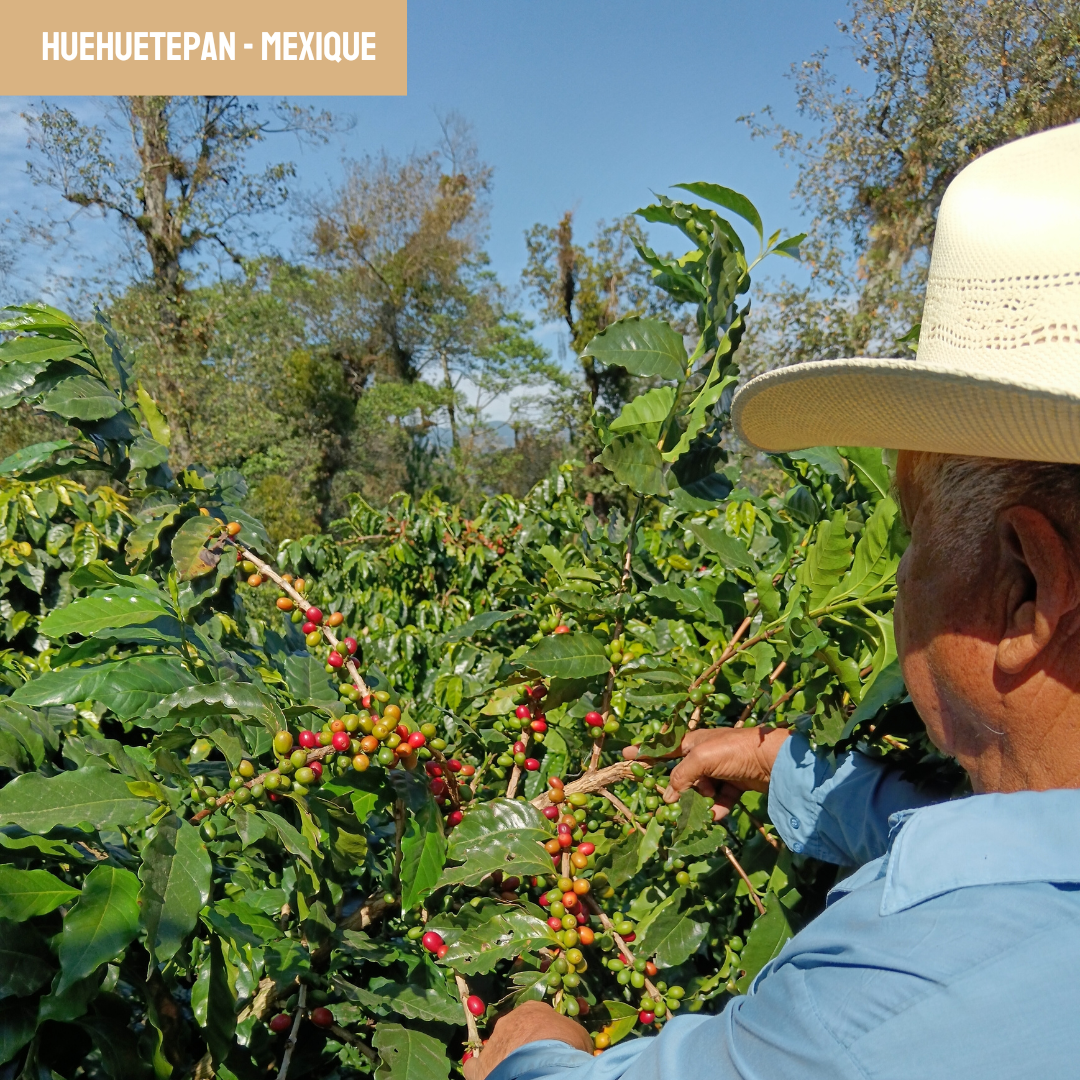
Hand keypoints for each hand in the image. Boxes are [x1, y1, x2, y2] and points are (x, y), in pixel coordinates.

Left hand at [463, 1001, 592, 1079]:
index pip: (534, 1016)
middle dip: (520, 1045)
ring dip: (504, 1059)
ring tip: (517, 1073)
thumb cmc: (566, 1046)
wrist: (546, 1065)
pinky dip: (480, 1072)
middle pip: (513, 1031)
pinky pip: (475, 1067)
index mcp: (531, 1009)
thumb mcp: (577, 1034)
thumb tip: (566, 1040)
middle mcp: (508, 1021)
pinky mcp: (481, 1066)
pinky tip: (491, 1077)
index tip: (548, 1046)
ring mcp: (493, 1043)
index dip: (541, 1033)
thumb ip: (567, 1033)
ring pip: (496, 1048)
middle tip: (533, 1062)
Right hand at [625, 727, 791, 819]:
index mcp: (694, 741)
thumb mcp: (701, 759)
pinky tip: (715, 816)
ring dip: (698, 804)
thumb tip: (667, 798)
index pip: (663, 747)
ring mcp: (721, 771)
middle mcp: (705, 754)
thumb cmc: (734, 750)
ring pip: (700, 791)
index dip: (645, 753)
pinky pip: (719, 801)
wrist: (774, 761)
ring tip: (700, 813)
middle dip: (678, 791)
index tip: (625, 756)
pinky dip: (716, 809)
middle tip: (669, 806)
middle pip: (683, 776)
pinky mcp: (735, 785)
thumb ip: (681, 777)